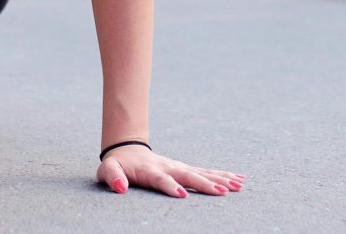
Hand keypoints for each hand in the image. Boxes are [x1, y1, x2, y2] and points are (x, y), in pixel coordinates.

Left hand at [96, 144, 244, 197]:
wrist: (127, 150)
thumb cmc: (117, 165)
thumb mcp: (107, 170)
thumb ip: (112, 176)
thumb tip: (120, 187)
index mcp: (149, 171)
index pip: (160, 179)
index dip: (170, 187)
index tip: (182, 195)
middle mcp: (168, 167)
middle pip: (188, 176)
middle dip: (204, 184)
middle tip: (222, 192)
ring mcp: (178, 167)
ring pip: (201, 173)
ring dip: (219, 179)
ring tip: (238, 186)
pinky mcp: (185, 169)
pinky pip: (206, 172)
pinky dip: (222, 176)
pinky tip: (238, 180)